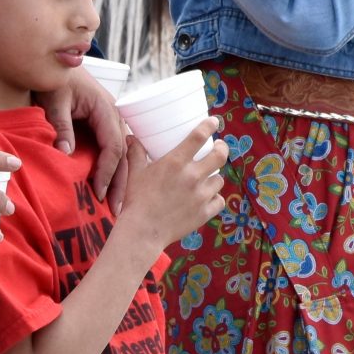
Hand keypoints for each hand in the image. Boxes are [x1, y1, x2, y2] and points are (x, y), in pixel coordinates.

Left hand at [40, 69, 132, 206]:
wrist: (56, 62)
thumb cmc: (56, 78)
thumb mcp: (54, 99)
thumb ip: (61, 125)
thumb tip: (66, 153)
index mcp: (106, 109)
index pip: (112, 147)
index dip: (106, 172)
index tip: (98, 193)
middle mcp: (114, 116)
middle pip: (123, 155)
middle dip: (121, 183)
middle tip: (117, 210)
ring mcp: (111, 121)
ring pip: (121, 155)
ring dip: (120, 179)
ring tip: (117, 205)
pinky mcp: (103, 125)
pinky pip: (112, 150)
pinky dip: (112, 169)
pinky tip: (110, 187)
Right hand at [114, 119, 228, 245]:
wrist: (143, 231)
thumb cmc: (137, 200)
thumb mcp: (135, 172)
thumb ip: (136, 153)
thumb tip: (131, 137)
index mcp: (175, 162)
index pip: (199, 136)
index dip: (209, 125)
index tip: (214, 122)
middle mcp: (192, 176)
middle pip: (219, 156)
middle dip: (222, 148)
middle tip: (218, 147)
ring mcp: (201, 196)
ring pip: (219, 180)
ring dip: (214, 176)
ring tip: (208, 177)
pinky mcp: (205, 213)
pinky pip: (219, 201)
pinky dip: (214, 198)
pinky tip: (208, 197)